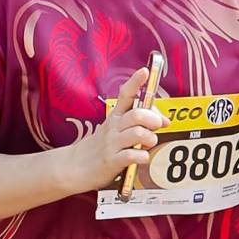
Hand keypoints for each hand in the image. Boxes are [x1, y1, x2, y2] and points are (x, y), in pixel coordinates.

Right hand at [60, 67, 170, 195]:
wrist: (74, 167)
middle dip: (153, 119)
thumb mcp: (116, 130)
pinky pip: (131, 156)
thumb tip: (164, 120)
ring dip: (150, 138)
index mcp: (115, 117)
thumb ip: (140, 123)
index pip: (125, 95)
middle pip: (137, 114)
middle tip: (157, 126)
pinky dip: (142, 157)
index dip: (135, 82)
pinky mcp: (111, 161)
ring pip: (138, 134)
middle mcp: (113, 127)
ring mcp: (111, 144)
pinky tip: (142, 157)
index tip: (144, 71)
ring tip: (148, 144)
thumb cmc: (101, 147)